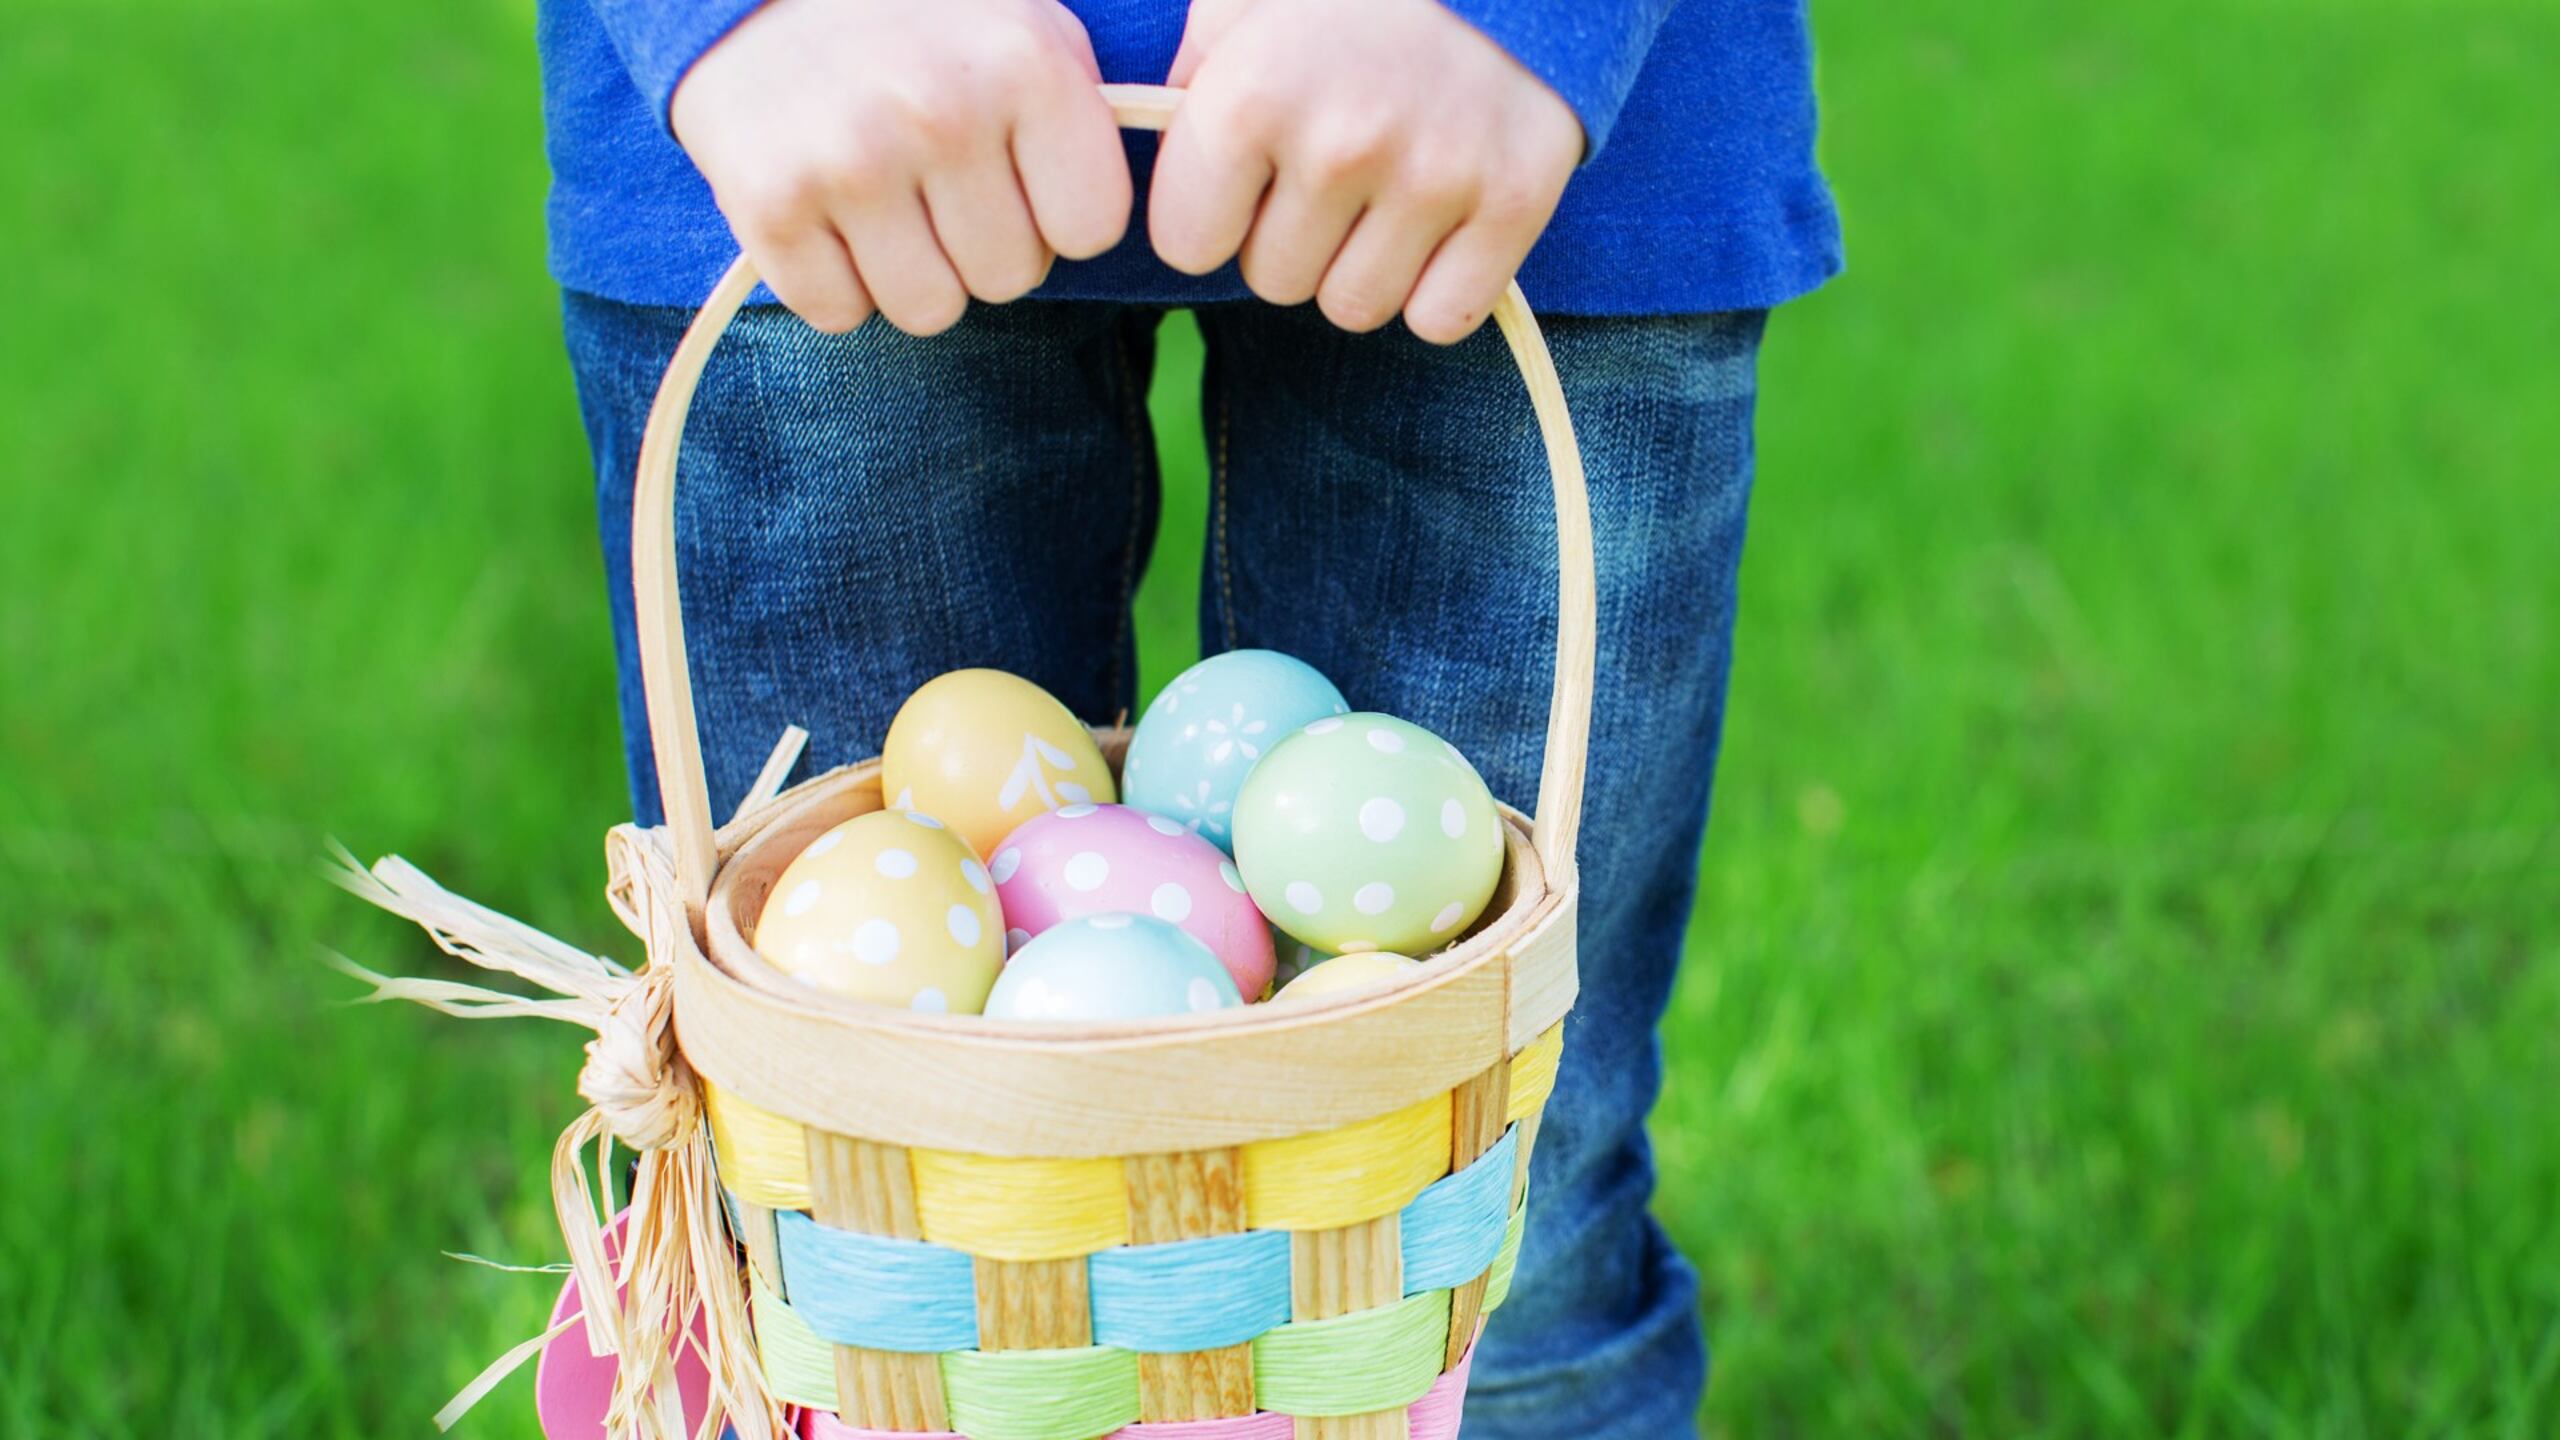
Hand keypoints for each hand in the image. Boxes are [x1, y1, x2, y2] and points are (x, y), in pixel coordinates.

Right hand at [671, 0, 1132, 334]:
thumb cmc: (916, 21)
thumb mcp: (1025, 28)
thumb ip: (1086, 116)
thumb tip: (1164, 205)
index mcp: (1026, 64)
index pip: (1091, 230)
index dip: (1056, 214)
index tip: (1016, 172)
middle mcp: (942, 111)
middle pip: (1008, 278)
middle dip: (978, 242)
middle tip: (932, 177)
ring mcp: (851, 158)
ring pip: (928, 310)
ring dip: (908, 270)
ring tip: (878, 192)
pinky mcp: (769, 201)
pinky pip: (837, 312)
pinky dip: (830, 278)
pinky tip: (821, 207)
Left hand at [1150, 0, 1583, 343]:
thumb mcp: (1243, 4)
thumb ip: (1189, 84)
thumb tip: (1153, 164)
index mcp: (1252, 94)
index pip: (1188, 247)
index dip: (1210, 216)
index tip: (1246, 175)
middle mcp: (1342, 143)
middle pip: (1274, 282)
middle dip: (1292, 237)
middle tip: (1332, 165)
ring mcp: (1436, 176)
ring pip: (1354, 307)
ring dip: (1361, 266)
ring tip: (1387, 184)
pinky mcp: (1516, 202)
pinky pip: (1440, 318)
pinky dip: (1436, 287)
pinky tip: (1441, 220)